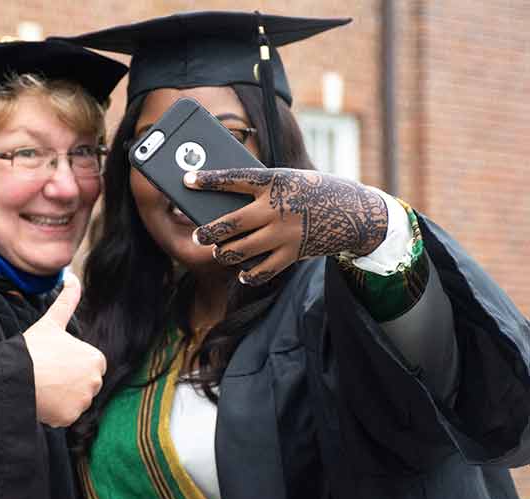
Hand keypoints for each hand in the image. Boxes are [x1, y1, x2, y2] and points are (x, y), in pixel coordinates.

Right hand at [23, 273, 106, 427]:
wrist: (16, 375)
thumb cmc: (34, 348)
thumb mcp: (52, 321)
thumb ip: (67, 300)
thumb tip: (71, 277)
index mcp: (96, 359)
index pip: (88, 365)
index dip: (70, 363)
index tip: (55, 361)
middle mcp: (95, 381)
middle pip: (83, 384)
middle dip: (68, 382)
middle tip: (48, 374)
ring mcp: (83, 401)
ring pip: (73, 400)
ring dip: (61, 397)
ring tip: (43, 385)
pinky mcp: (70, 418)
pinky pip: (64, 416)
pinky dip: (54, 412)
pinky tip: (42, 400)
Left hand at [184, 168, 387, 285]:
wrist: (356, 213)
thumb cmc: (314, 191)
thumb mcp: (290, 180)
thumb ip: (261, 192)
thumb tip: (225, 208)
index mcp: (275, 180)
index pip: (234, 179)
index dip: (208, 180)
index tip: (187, 180)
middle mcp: (277, 207)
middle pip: (231, 222)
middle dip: (209, 231)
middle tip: (198, 235)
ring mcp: (285, 233)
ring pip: (242, 249)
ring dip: (224, 253)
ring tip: (219, 251)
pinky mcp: (293, 253)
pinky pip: (263, 269)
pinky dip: (249, 273)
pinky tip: (242, 272)